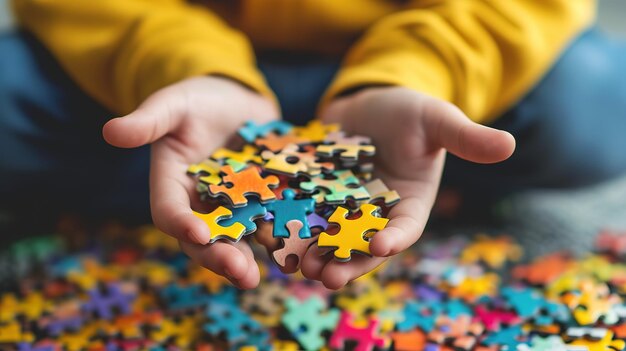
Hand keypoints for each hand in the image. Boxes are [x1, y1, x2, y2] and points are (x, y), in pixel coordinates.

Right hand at [102, 76, 278, 288]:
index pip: (169, 211)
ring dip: (248, 260)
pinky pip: (269, 225)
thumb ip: (149, 120)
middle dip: (220, 257)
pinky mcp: (262, 203)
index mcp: (172, 185)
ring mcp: (233, 207)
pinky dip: (280, 239)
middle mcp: (200, 204)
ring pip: (237, 240)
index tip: (198, 232)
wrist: (237, 99)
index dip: (181, 224)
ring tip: (259, 276)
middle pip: (204, 239)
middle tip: (241, 274)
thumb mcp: (174, 104)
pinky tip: (294, 251)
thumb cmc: (199, 99)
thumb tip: (110, 131)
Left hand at [301, 87, 514, 288]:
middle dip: (346, 262)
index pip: (405, 227)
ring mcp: (342, 209)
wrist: (368, 103)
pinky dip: (288, 227)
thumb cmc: (409, 112)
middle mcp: (375, 215)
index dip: (394, 238)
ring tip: (297, 268)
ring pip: (327, 238)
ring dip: (313, 254)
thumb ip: (465, 137)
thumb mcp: (436, 120)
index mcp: (408, 205)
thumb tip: (509, 144)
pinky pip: (300, 214)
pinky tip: (269, 235)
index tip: (380, 245)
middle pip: (360, 246)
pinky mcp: (314, 197)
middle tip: (327, 277)